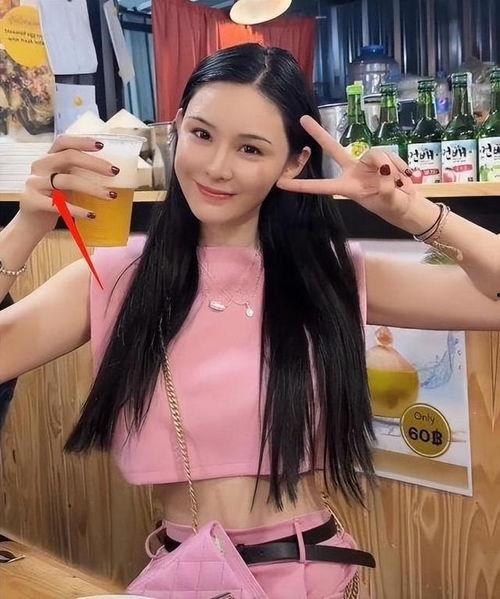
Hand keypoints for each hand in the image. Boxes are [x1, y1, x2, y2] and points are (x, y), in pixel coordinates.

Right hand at [20, 135, 119, 231]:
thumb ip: (78, 174)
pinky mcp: (32, 201)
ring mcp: (34, 183)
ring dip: (93, 188)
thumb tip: (112, 172)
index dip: (82, 141)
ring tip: (111, 196)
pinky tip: (92, 215)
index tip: (102, 145)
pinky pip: (59, 205)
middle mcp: (40, 166)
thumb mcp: (64, 183)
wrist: (31, 223)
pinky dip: (78, 210)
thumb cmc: (53, 200)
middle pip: (68, 157)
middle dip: (94, 163)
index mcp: (49, 159)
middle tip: (114, 172)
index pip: (63, 142)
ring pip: (67, 181)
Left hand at [277, 115, 416, 220]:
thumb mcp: (390, 201)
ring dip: (390, 168)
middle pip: (333, 149)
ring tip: (400, 183)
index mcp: (347, 187)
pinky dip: (398, 166)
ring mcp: (366, 163)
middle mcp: (353, 171)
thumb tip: (384, 170)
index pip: (320, 186)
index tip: (280, 183)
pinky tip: (404, 177)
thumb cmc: (393, 206)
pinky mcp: (381, 157)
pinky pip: (388, 155)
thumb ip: (387, 187)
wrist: (407, 203)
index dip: (301, 185)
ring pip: (375, 154)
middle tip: (302, 119)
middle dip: (319, 134)